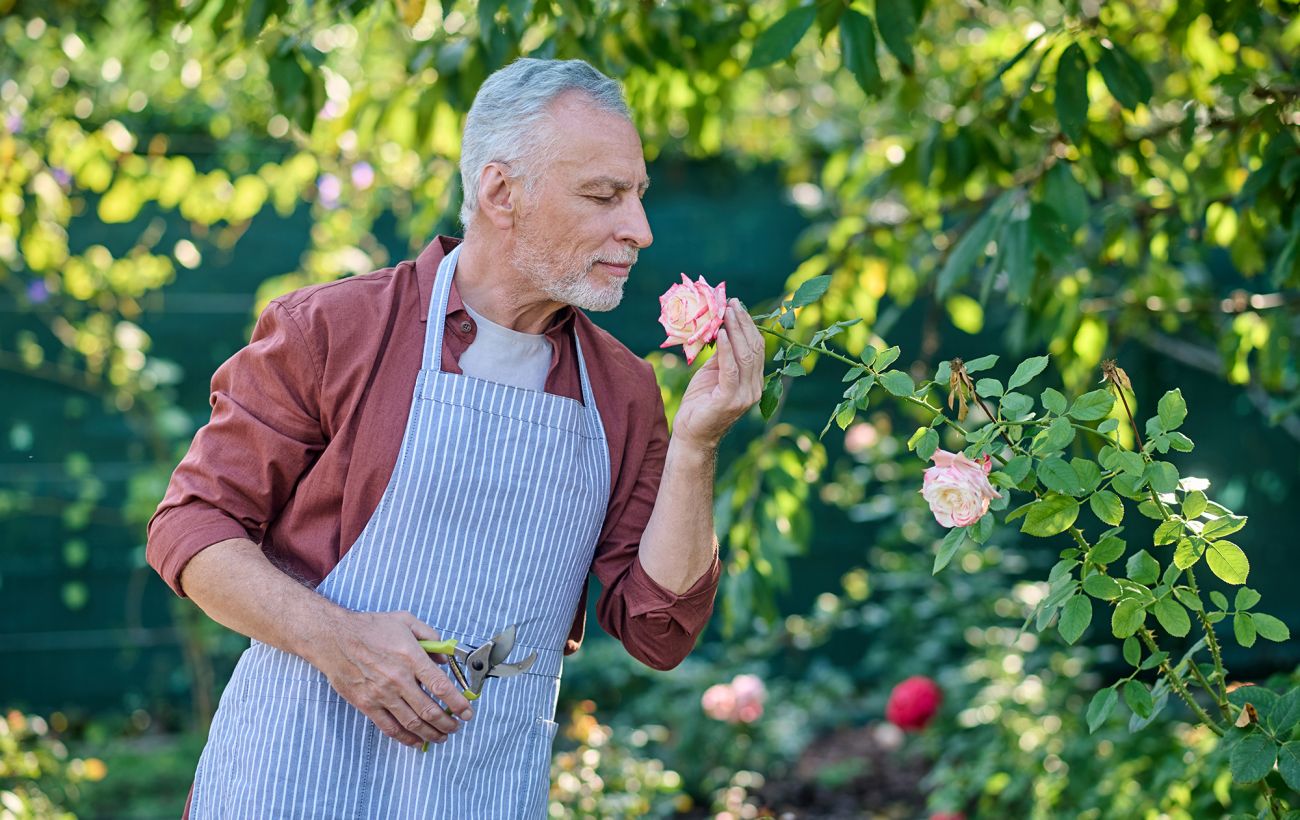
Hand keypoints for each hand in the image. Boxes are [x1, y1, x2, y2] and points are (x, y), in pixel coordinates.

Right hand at [312, 610, 474, 747]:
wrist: (334, 638)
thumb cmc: (370, 627)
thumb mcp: (405, 620)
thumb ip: (430, 636)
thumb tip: (444, 658)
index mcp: (411, 657)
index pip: (441, 686)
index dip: (458, 703)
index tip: (467, 712)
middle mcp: (398, 679)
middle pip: (430, 710)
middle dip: (448, 722)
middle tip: (457, 726)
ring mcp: (382, 694)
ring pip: (412, 723)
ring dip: (431, 734)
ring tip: (442, 736)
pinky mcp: (366, 704)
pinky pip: (389, 727)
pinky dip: (405, 738)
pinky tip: (416, 741)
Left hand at [671, 298, 764, 449]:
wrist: (691, 435)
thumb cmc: (700, 404)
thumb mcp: (713, 373)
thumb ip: (723, 355)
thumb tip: (722, 327)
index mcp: (754, 380)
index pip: (757, 347)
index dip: (748, 325)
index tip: (736, 305)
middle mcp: (754, 388)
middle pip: (754, 348)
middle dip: (743, 323)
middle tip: (731, 303)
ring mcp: (745, 396)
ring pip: (745, 356)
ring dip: (735, 331)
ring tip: (725, 312)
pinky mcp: (730, 400)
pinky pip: (730, 370)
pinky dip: (725, 350)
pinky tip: (719, 334)